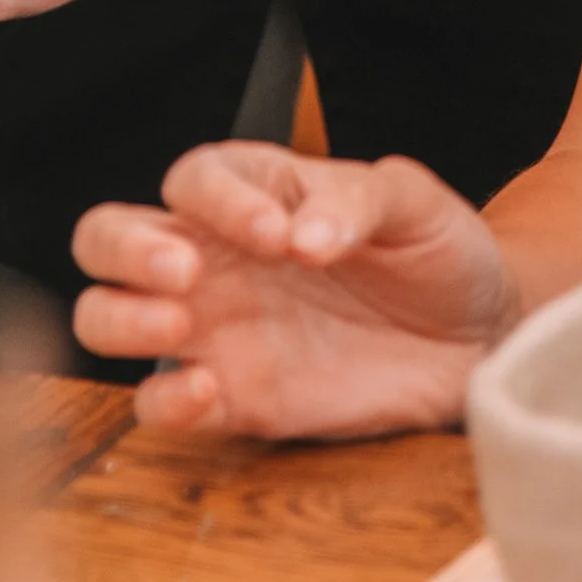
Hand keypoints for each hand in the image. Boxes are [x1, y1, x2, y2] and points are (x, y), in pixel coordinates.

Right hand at [71, 142, 518, 440]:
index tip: (277, 233)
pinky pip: (156, 403)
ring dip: (120, 318)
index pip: (194, 178)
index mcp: (256, 194)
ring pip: (105, 316)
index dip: (219, 200)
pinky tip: (208, 391)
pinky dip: (162, 401)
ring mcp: (212, 330)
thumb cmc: (437, 254)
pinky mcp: (230, 400)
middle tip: (187, 272)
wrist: (476, 343)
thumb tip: (306, 234)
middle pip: (106, 237)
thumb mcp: (413, 203)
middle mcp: (215, 257)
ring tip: (179, 322)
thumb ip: (357, 201)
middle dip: (125, 250)